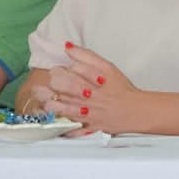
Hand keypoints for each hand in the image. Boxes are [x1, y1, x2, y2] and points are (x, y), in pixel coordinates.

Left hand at [28, 43, 145, 135]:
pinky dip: (63, 128)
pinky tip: (55, 124)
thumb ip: (86, 56)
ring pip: (63, 109)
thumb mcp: (107, 66)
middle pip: (63, 88)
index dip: (59, 71)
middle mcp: (88, 96)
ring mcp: (88, 114)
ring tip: (43, 102)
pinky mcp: (89, 128)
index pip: (70, 71)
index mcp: (92, 80)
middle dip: (52, 86)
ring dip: (50, 105)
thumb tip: (67, 46)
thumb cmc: (120, 87)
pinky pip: (73, 131)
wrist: (135, 110)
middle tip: (46, 86)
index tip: (57, 71)